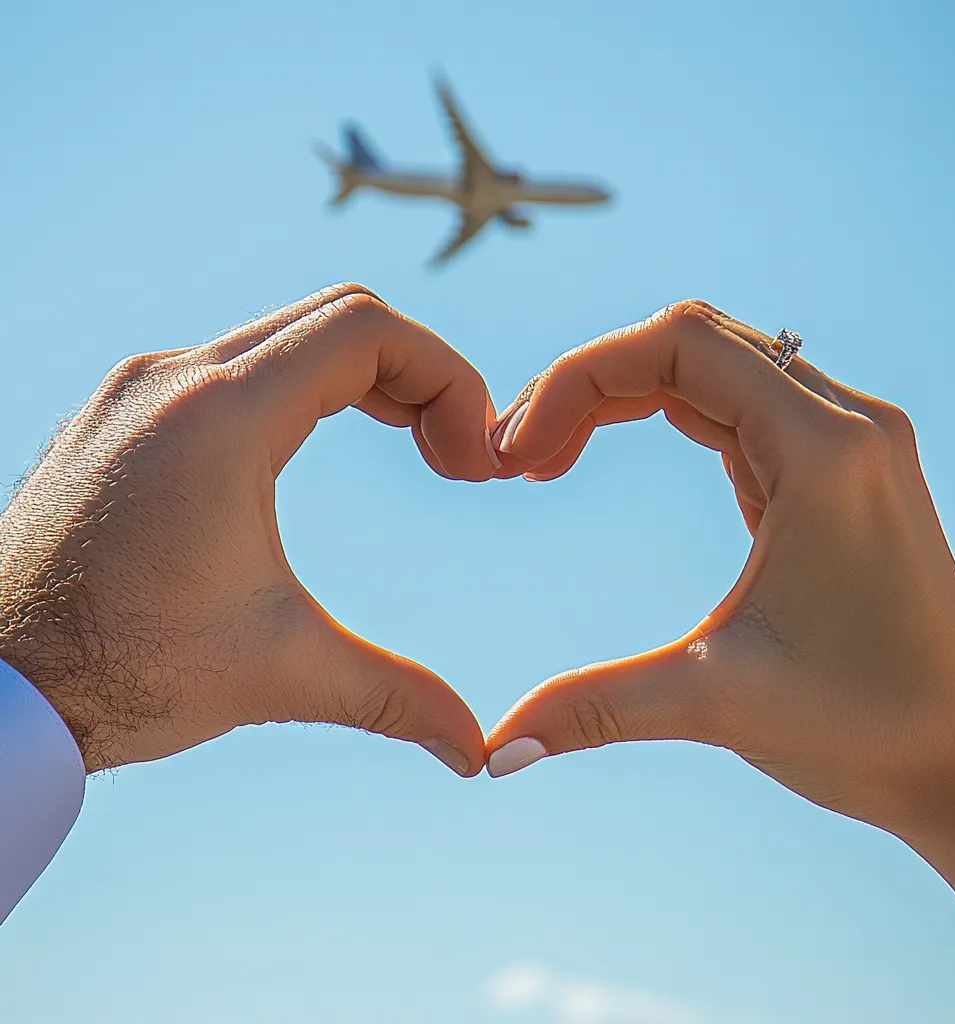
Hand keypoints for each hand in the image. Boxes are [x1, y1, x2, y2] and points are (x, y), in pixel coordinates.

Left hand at [0, 284, 497, 776]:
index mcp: (219, 416)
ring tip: (414, 446)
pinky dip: (304, 387)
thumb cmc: (122, 671)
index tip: (471, 462)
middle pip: (337, 318)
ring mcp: (141, 390)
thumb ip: (394, 698)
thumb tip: (477, 751)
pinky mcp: (123, 414)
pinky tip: (317, 445)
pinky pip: (236, 362)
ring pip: (286, 334)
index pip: (368, 330)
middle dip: (420, 376)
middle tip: (455, 457)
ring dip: (364, 379)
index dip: (449, 378)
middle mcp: (174, 378)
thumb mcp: (280, 674)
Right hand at [487, 300, 954, 971]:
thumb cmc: (873, 729)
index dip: (578, 379)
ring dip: (622, 391)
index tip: (517, 455)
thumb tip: (497, 750)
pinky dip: (664, 410)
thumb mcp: (720, 704)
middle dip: (589, 380)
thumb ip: (598, 709)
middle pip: (690, 338)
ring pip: (713, 363)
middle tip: (518, 456)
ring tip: (550, 456)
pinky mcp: (839, 472)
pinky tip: (615, 447)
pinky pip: (738, 404)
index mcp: (826, 451)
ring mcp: (848, 443)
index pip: (677, 344)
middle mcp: (846, 424)